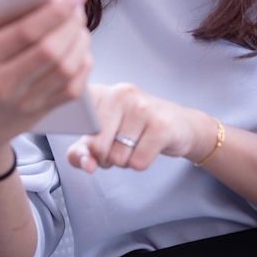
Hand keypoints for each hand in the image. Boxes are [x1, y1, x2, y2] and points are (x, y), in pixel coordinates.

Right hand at [0, 0, 91, 173]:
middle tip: (78, 4)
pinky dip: (83, 64)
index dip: (55, 10)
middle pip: (51, 50)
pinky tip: (80, 48)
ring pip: (66, 68)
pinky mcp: (41, 112)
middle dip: (72, 22)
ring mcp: (24, 101)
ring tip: (79, 23)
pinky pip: (72, 88)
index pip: (26, 33)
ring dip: (80, 41)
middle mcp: (4, 84)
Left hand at [67, 83, 217, 172]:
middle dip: (105, 157)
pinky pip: (138, 162)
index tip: (89, 141)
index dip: (81, 139)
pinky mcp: (161, 125)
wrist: (179, 125)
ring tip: (135, 144)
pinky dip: (140, 163)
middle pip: (97, 145)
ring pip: (118, 157)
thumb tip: (86, 164)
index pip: (77, 120)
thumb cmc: (135, 129)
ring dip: (125, 161)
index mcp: (101, 92)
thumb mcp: (102, 137)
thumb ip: (82, 152)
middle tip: (118, 146)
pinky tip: (148, 147)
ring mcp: (141, 107)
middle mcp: (120, 93)